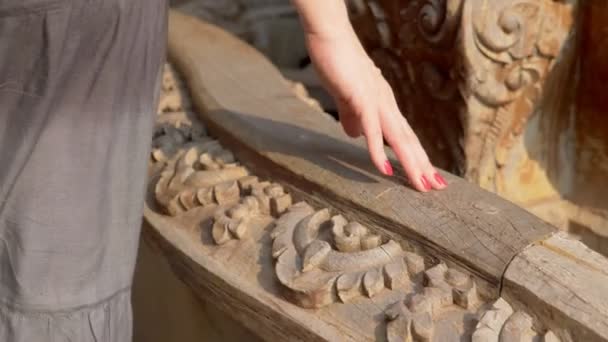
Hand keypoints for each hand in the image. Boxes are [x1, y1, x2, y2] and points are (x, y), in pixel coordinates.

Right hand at [305, 29, 446, 191]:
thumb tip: (355, 135)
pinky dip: (379, 151)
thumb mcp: (347, 97)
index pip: (405, 136)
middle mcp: (387, 105)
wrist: (330, 38)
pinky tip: (385, 169)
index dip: (416, 156)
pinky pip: (372, 130)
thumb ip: (352, 116)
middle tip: (436, 188)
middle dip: (423, 165)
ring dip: (411, 163)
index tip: (427, 176)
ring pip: (398, 139)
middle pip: (408, 141)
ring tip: (422, 185)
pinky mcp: (362, 99)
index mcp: (384, 105)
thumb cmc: (338, 64)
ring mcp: (377, 102)